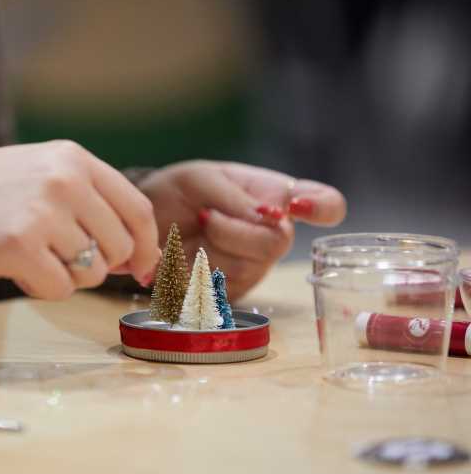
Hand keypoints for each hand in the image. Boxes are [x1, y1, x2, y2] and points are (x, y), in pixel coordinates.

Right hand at [0, 141, 160, 298]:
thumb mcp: (42, 176)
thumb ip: (91, 204)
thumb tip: (140, 256)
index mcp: (73, 158)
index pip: (137, 208)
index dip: (146, 246)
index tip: (144, 269)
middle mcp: (64, 180)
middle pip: (120, 246)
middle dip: (99, 265)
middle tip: (61, 259)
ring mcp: (43, 212)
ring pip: (92, 272)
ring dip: (67, 276)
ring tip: (31, 256)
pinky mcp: (21, 246)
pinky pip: (61, 289)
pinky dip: (42, 288)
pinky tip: (17, 268)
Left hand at [138, 160, 345, 298]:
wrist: (147, 222)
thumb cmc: (181, 193)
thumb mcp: (202, 180)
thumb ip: (236, 198)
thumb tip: (269, 217)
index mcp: (278, 198)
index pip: (327, 204)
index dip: (323, 207)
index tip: (300, 205)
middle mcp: (274, 236)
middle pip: (275, 243)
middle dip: (231, 230)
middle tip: (203, 215)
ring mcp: (254, 268)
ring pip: (242, 268)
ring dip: (205, 249)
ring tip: (191, 232)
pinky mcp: (229, 293)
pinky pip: (216, 287)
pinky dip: (190, 270)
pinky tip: (182, 255)